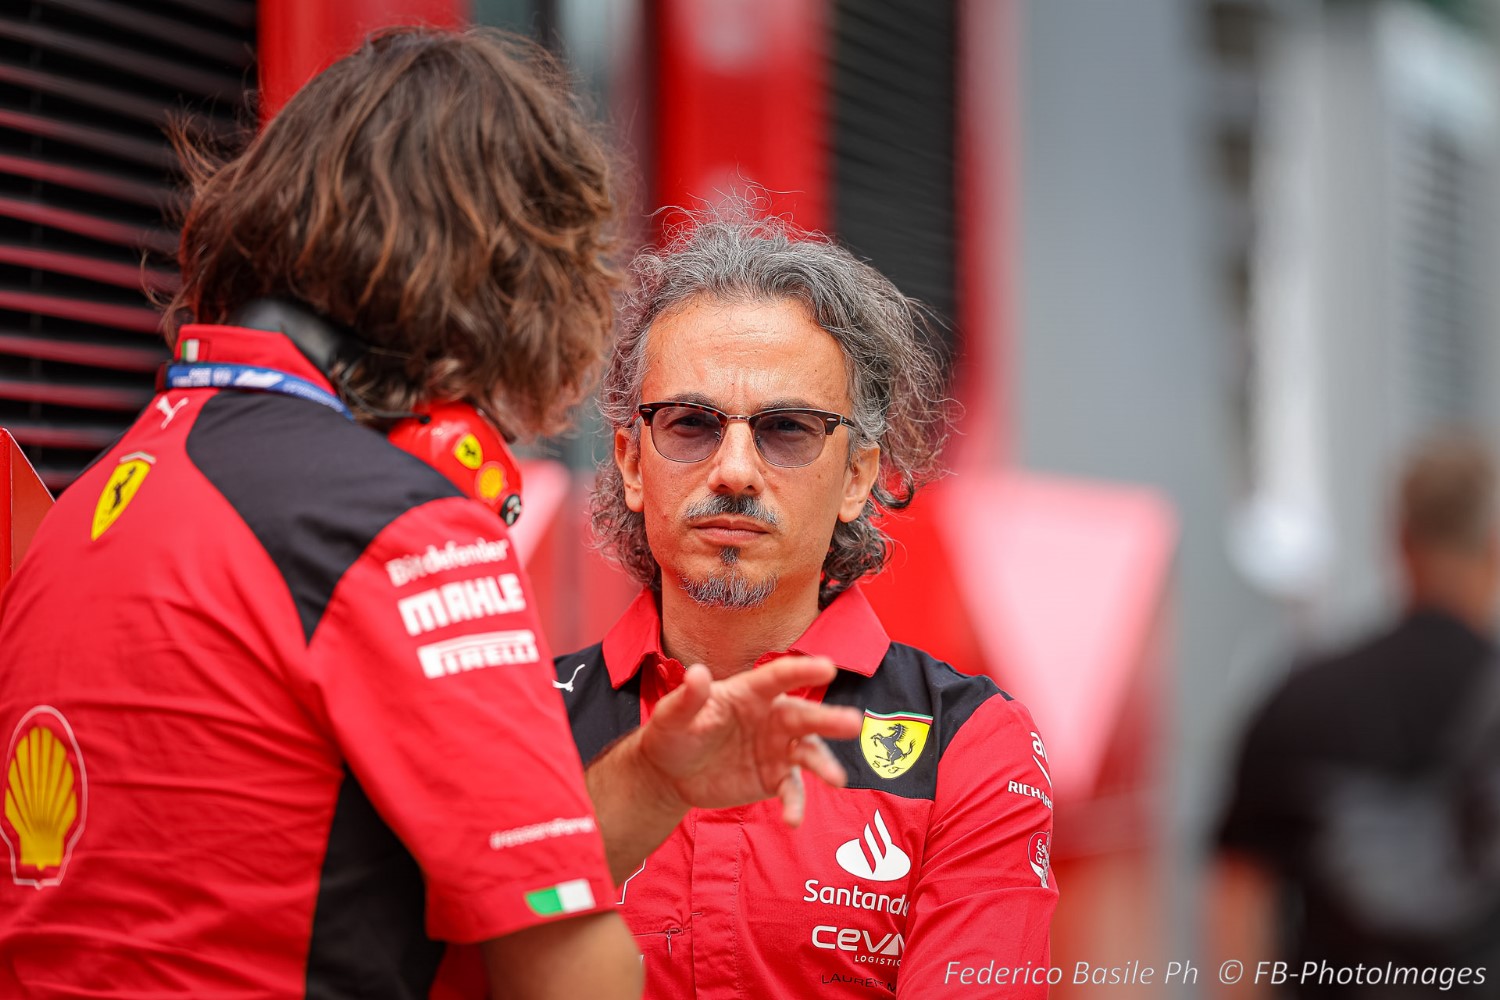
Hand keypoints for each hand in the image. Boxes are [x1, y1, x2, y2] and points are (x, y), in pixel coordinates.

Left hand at [637, 655, 862, 825]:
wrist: (670, 774)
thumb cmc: (673, 733)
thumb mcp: (673, 715)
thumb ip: (689, 697)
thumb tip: (697, 674)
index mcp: (749, 693)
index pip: (779, 678)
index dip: (803, 671)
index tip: (828, 668)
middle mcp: (771, 717)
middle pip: (804, 717)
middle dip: (828, 720)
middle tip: (854, 723)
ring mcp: (776, 749)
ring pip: (808, 753)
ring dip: (824, 764)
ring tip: (837, 780)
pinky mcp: (774, 778)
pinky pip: (791, 791)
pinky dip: (795, 804)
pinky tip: (792, 821)